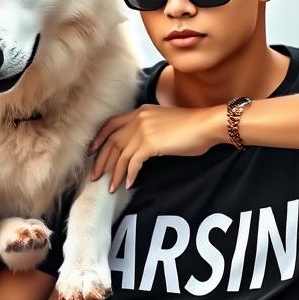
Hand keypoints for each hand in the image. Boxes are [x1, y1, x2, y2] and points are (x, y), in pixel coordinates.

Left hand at [87, 103, 225, 191]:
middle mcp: (138, 118)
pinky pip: (133, 162)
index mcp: (140, 112)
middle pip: (111, 142)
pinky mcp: (150, 143)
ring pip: (120, 155)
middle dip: (101, 161)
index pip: (111, 124)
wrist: (206, 125)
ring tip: (111, 187)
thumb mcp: (165, 122)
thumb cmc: (192, 127)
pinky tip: (129, 184)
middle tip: (95, 177)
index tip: (92, 152)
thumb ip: (150, 129)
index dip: (99, 139)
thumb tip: (141, 147)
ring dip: (115, 173)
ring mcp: (143, 130)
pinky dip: (130, 175)